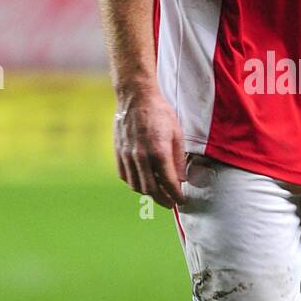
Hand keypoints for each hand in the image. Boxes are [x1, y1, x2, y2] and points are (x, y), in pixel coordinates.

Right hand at [113, 87, 185, 207]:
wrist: (136, 97)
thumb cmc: (159, 113)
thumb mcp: (177, 134)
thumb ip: (178, 160)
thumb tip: (181, 180)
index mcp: (159, 152)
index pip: (169, 184)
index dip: (176, 195)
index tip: (181, 200)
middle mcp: (141, 157)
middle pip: (151, 190)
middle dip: (163, 200)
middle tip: (171, 203)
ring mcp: (127, 156)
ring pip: (136, 186)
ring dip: (148, 193)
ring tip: (158, 194)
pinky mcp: (118, 153)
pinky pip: (125, 176)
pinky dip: (135, 183)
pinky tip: (143, 182)